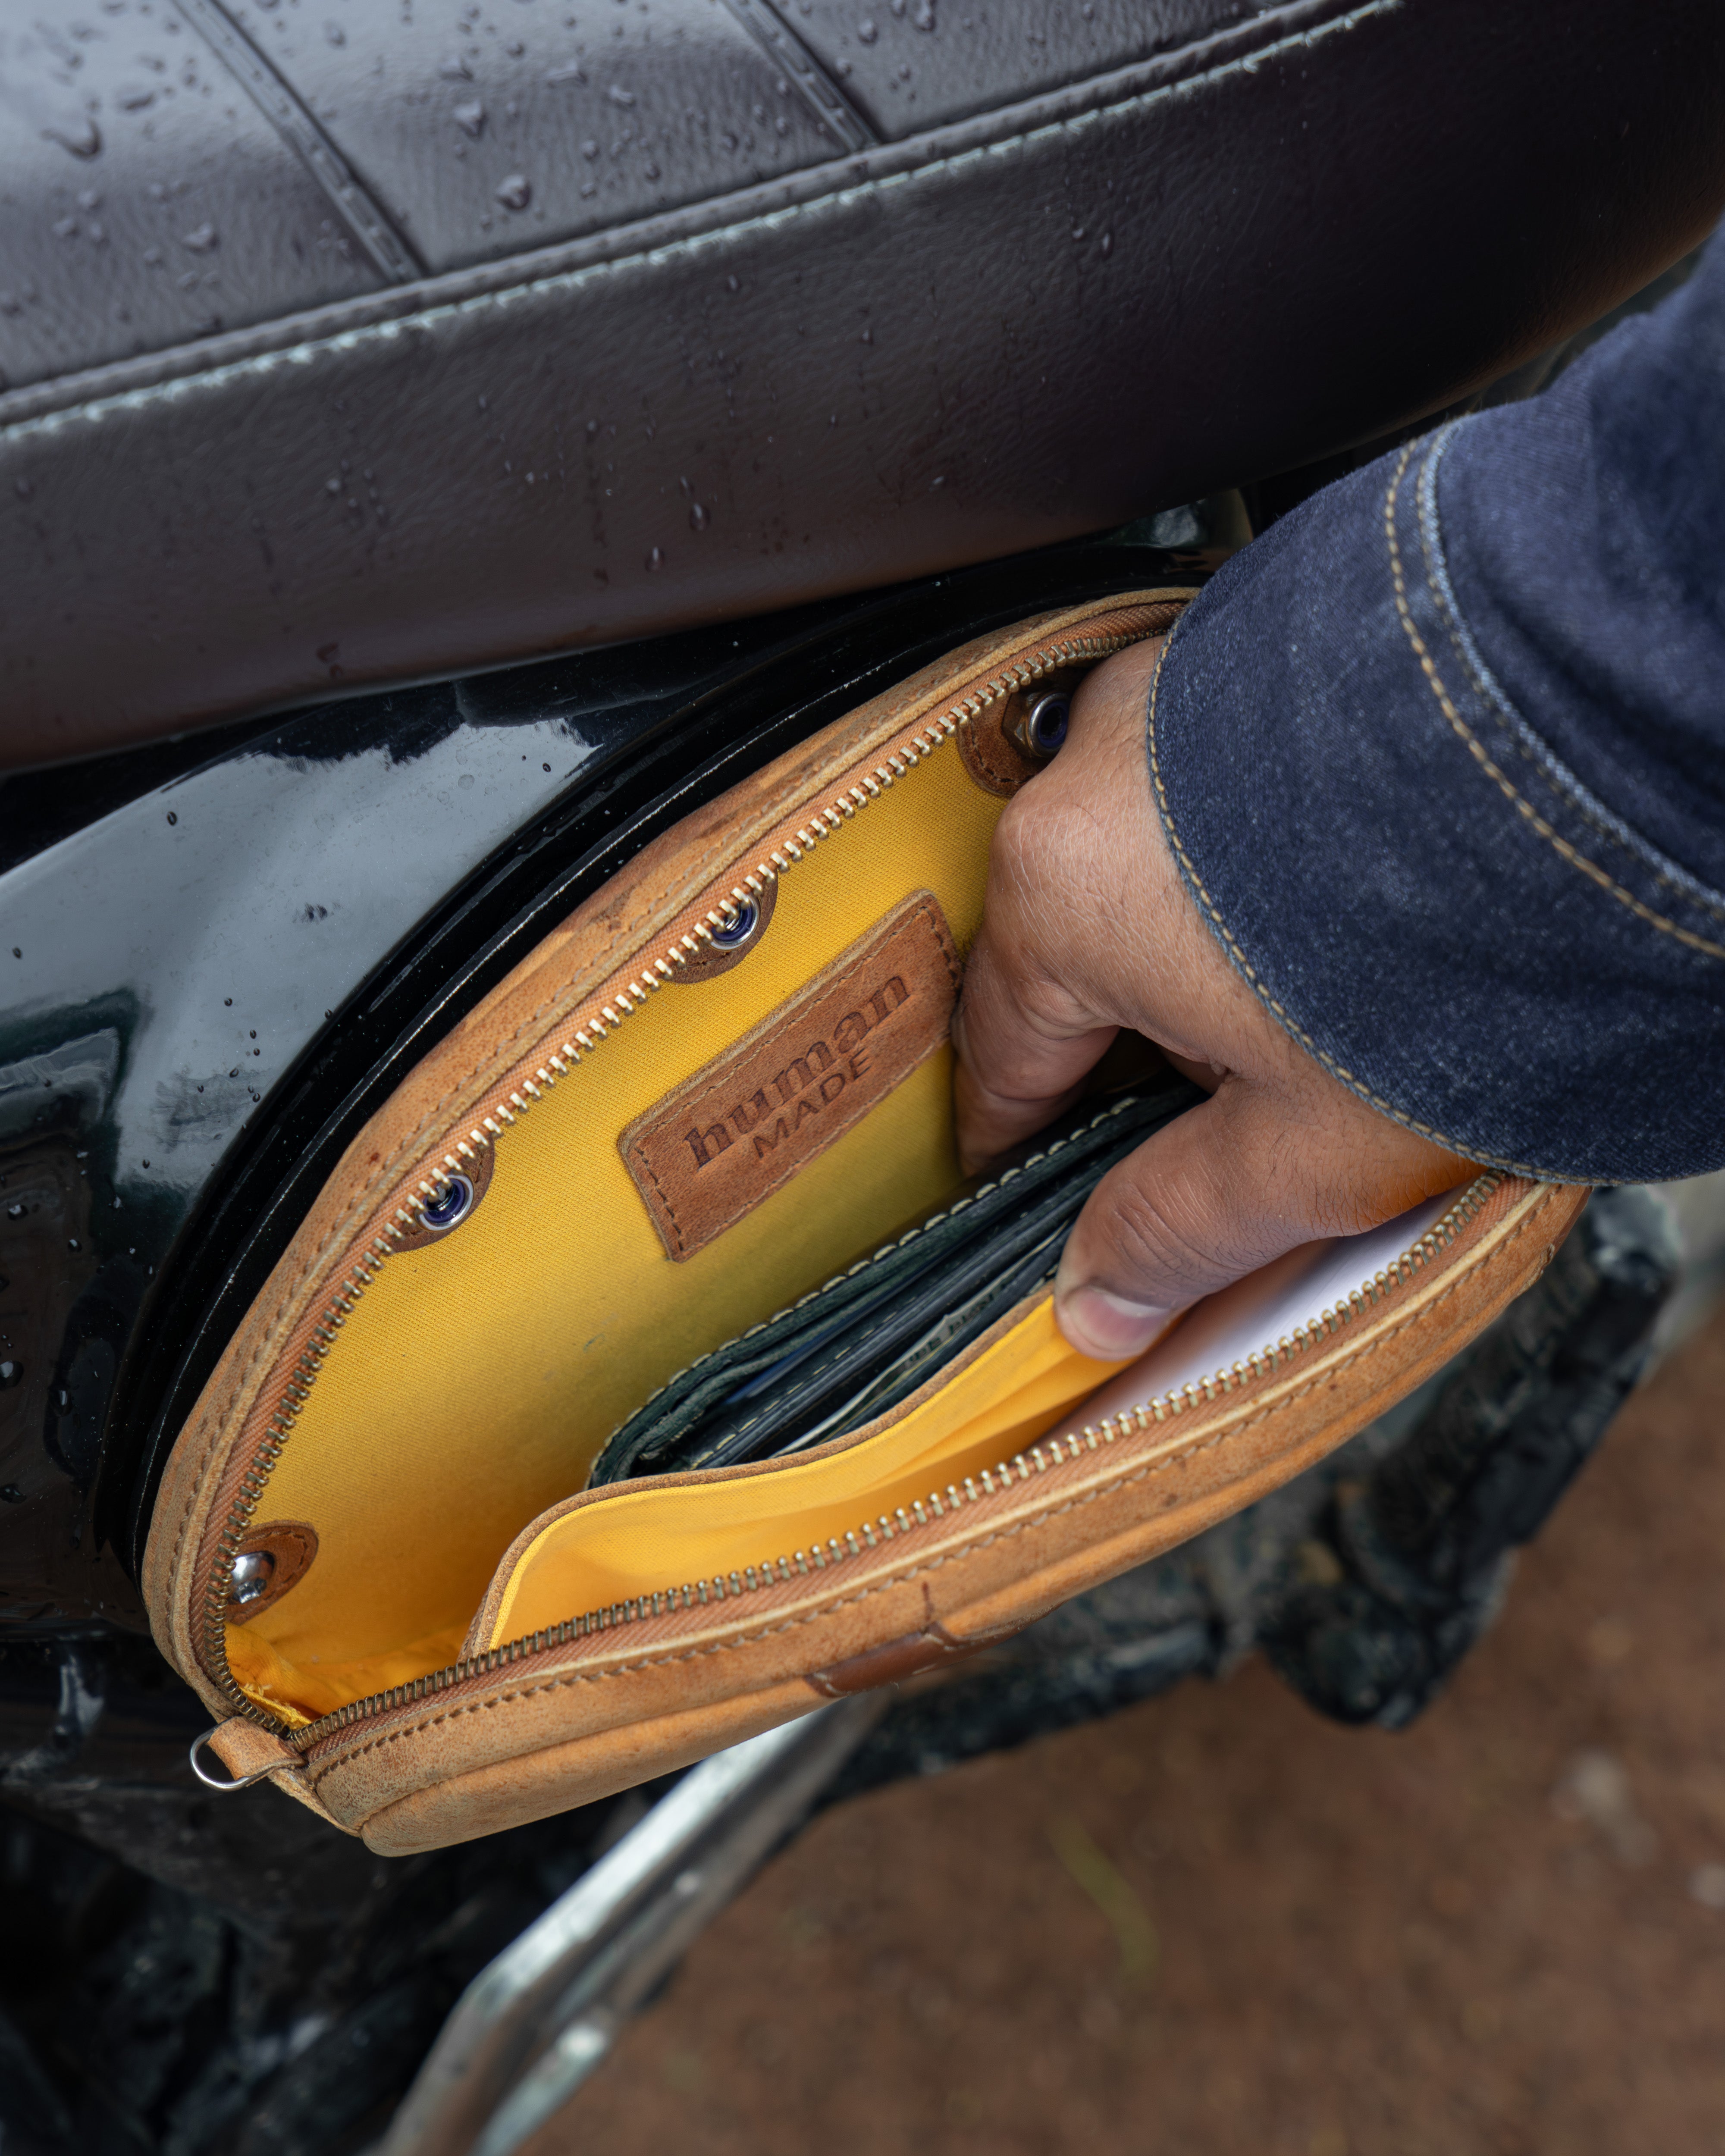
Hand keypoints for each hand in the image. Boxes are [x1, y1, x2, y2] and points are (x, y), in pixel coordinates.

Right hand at [951, 635, 1471, 1360]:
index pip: (1001, 1044)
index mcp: (1063, 887)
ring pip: (1158, 853)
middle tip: (1217, 1105)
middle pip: (1083, 942)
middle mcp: (1100, 762)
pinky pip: (1228, 777)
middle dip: (1143, 1030)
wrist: (1600, 751)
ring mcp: (1187, 685)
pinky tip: (1346, 903)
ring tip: (1310, 1001)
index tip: (1028, 1166)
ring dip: (1210, 933)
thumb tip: (1100, 1297)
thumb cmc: (1454, 948)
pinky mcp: (1275, 645)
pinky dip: (1265, 851)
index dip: (1019, 1131)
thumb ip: (1179, 1225)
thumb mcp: (1305, 1147)